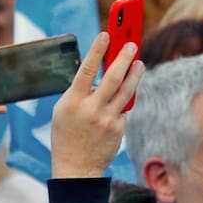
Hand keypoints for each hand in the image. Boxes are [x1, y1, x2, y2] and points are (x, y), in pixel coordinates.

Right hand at [50, 32, 143, 178]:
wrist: (76, 167)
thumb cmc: (67, 134)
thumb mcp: (64, 110)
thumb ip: (80, 92)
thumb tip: (101, 74)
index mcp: (72, 102)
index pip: (85, 70)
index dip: (97, 50)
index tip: (106, 34)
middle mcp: (90, 109)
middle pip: (112, 78)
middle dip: (124, 58)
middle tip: (132, 44)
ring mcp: (107, 119)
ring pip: (126, 91)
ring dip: (134, 74)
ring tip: (139, 62)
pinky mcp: (118, 128)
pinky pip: (124, 108)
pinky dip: (125, 99)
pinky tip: (126, 92)